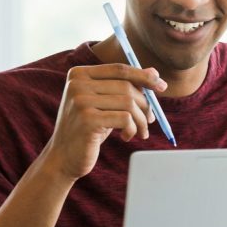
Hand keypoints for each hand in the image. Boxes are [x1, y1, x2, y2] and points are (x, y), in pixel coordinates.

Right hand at [41, 63, 166, 180]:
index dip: (144, 76)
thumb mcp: (105, 103)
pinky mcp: (87, 120)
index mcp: (79, 74)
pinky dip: (133, 129)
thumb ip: (125, 86)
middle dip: (145, 104)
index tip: (162, 87)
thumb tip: (154, 72)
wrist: (64, 157)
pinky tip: (127, 137)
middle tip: (151, 120)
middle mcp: (77, 84)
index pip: (119, 69)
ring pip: (128, 103)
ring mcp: (80, 101)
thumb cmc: (89, 128)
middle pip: (126, 86)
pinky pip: (125, 119)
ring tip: (140, 131)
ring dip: (141, 119)